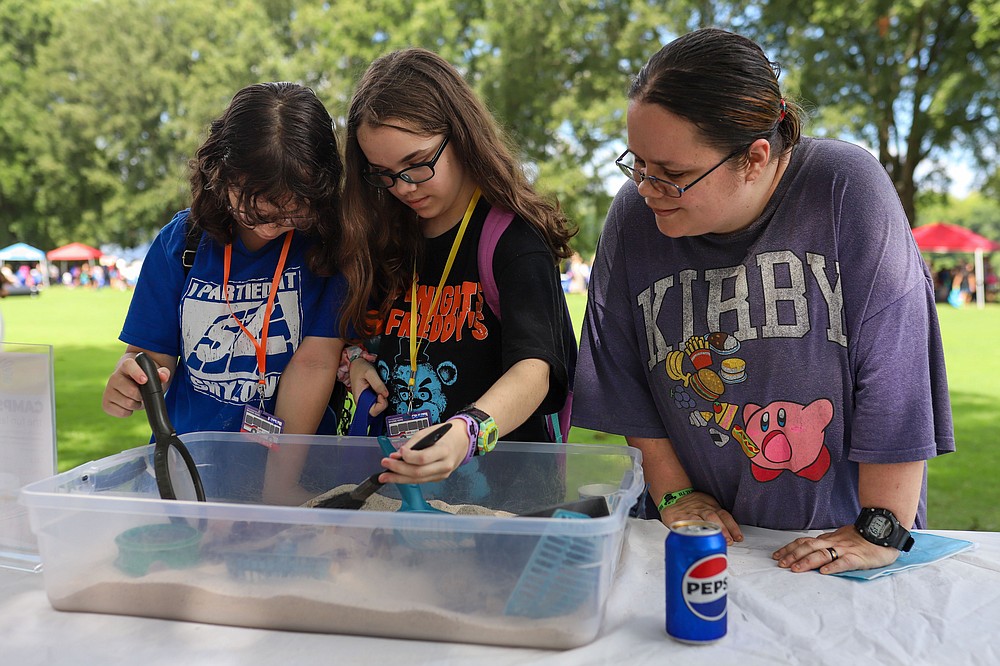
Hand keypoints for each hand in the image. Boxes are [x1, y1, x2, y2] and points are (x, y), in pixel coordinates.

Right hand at [101, 353, 170, 417]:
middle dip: (141, 396)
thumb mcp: (156, 372)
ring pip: (127, 403)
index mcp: (127, 365)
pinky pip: (121, 412)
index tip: (145, 380)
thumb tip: (163, 376)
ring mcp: (108, 390)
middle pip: (130, 391)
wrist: (134, 382)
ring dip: (137, 404)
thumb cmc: (147, 375)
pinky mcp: (106, 403)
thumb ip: (163, 372)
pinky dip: (129, 412)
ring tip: (137, 399)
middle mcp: (114, 376)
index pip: (129, 366)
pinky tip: (129, 405)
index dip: (136, 373)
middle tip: (144, 394)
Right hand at [349, 358, 387, 415]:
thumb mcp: (370, 373)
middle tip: (382, 391)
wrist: (356, 363)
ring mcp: (366, 399)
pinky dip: (382, 396)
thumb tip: (385, 394)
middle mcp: (363, 401)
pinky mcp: (370, 396)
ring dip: (383, 398)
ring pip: (378, 406)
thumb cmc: (360, 367)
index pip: (372, 412)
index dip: (380, 405)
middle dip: (383, 402)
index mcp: (360, 398)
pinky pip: (379, 401)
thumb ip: (378, 384)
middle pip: (376, 411)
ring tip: (380, 388)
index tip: (381, 394)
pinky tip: (380, 389)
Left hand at [378, 423, 467, 483]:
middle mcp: (444, 465)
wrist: (463, 440)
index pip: (423, 458)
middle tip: (384, 464)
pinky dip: (407, 478)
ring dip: (399, 478)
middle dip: (398, 470)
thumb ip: (412, 444)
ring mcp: (442, 474)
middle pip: (418, 472)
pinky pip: (421, 480)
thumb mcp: (428, 432)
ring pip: (418, 480)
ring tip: (385, 476)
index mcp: (444, 450)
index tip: (398, 452)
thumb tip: (397, 455)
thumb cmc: (445, 434)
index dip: (408, 457)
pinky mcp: (439, 478)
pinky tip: (397, 476)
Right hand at [660, 491, 743, 544]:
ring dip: (710, 531)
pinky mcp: (679, 517)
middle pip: (714, 518)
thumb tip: (733, 535)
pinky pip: (686, 523)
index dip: (732, 527)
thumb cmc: (692, 503)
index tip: (738, 537)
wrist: (673, 494)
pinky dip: (693, 530)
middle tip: (729, 540)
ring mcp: (691, 513)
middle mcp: (702, 509)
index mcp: (711, 507)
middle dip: (723, 530)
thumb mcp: (707, 505)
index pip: (725, 516)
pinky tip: (697, 537)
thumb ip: (718, 518)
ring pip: (702, 520)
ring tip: (715, 540)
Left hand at [772, 524, 901, 573]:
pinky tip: (823, 572)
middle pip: (809, 547)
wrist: (884, 531)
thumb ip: (827, 542)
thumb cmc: (862, 536)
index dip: (789, 548)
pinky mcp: (858, 558)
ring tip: (795, 569)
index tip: (776, 555)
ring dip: (807, 562)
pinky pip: (844, 562)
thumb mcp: (841, 536)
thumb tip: (812, 545)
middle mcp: (833, 542)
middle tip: (780, 564)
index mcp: (828, 539)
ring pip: (822, 554)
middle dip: (792, 555)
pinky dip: (833, 567)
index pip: (804, 542)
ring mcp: (845, 550)